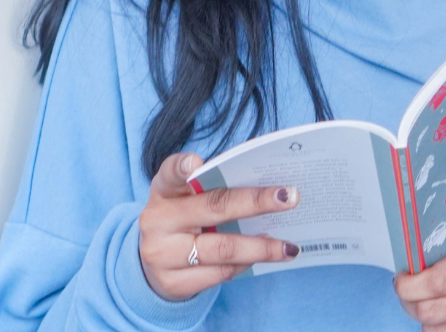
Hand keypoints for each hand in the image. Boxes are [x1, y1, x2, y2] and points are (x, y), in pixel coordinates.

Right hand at [137, 152, 301, 300]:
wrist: (154, 265)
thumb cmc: (183, 221)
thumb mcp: (187, 200)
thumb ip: (213, 188)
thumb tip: (270, 188)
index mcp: (164, 191)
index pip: (170, 174)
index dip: (181, 166)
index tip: (196, 163)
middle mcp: (158, 220)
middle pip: (214, 208)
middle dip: (257, 202)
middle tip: (290, 198)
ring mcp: (162, 254)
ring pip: (222, 248)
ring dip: (262, 247)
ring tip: (289, 246)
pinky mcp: (173, 282)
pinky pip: (220, 273)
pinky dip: (246, 264)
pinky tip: (263, 258)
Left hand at [394, 238, 445, 331]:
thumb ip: (434, 258)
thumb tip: (403, 276)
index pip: (434, 282)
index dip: (408, 286)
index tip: (401, 281)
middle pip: (429, 311)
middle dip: (411, 304)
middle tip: (410, 295)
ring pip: (434, 331)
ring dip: (428, 321)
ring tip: (440, 305)